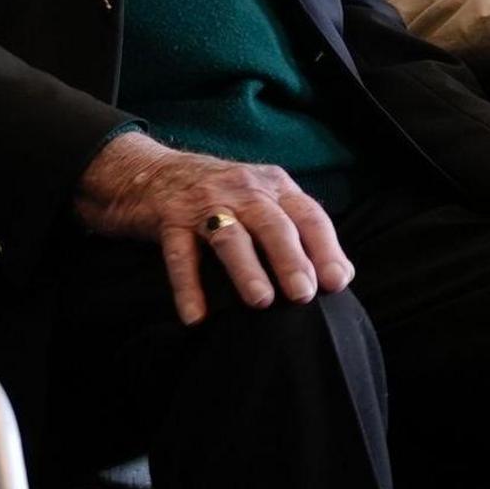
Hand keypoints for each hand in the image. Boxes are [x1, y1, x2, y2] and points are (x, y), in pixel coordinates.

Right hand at [74, 131, 351, 321]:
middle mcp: (243, 190)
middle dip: (291, 260)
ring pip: (230, 236)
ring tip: (261, 302)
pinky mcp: (169, 219)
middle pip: (273, 224)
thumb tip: (342, 275)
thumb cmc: (218, 196)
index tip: (337, 282)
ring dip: (247, 269)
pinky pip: (179, 254)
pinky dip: (188, 286)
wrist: (147, 171)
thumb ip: (299, 230)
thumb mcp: (262, 200)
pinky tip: (196, 317)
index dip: (326, 248)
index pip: (308, 215)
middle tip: (303, 295)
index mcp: (273, 186)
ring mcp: (204, 203)